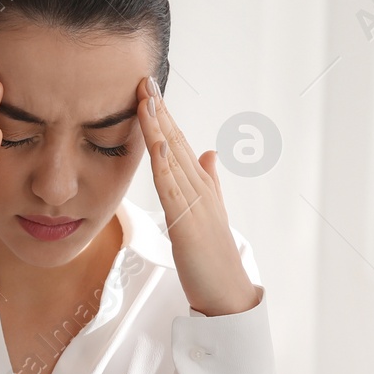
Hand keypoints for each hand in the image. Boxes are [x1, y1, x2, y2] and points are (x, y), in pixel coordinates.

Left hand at [136, 77, 258, 316]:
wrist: (228, 292)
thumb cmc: (214, 258)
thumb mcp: (211, 213)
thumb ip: (210, 181)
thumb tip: (209, 152)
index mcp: (202, 186)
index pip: (180, 144)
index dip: (165, 117)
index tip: (150, 91)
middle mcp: (200, 188)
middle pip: (177, 143)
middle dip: (161, 111)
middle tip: (146, 81)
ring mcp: (195, 203)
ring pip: (173, 158)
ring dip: (159, 128)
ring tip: (147, 99)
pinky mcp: (186, 222)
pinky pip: (172, 188)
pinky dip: (163, 163)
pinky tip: (156, 142)